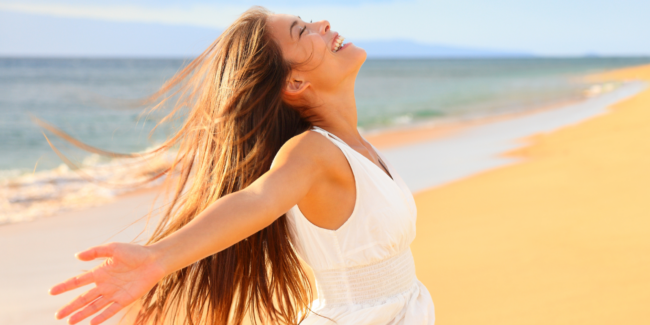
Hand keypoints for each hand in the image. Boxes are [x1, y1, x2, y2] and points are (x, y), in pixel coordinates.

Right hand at [50, 242, 165, 324]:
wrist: (154, 260)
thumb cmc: (135, 252)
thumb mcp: (113, 248)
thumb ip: (96, 251)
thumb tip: (77, 256)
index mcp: (100, 272)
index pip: (78, 281)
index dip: (65, 286)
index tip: (51, 291)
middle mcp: (105, 284)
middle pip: (84, 297)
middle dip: (70, 306)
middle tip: (58, 315)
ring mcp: (114, 293)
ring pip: (94, 306)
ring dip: (82, 314)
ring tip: (70, 322)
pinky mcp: (125, 299)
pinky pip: (111, 310)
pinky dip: (101, 316)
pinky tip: (91, 322)